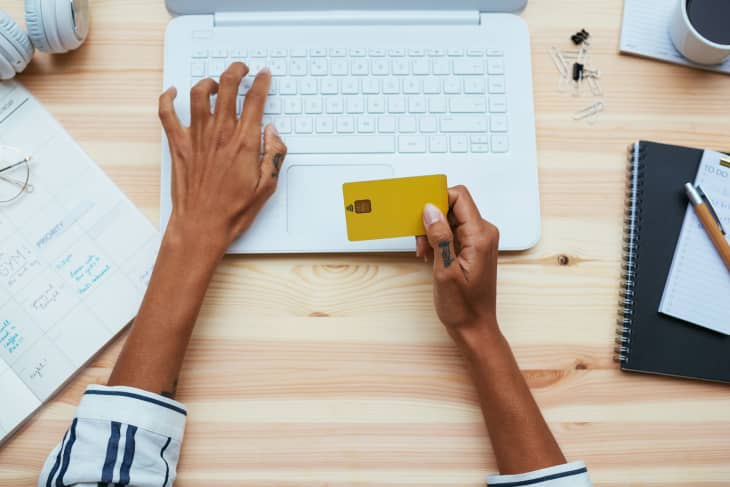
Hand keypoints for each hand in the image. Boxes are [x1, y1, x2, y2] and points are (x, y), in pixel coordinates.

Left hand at [158, 62, 286, 258]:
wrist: (202, 226)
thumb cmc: (233, 210)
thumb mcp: (267, 186)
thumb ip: (273, 153)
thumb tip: (273, 131)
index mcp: (244, 142)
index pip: (255, 99)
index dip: (261, 81)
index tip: (263, 75)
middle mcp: (219, 134)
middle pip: (227, 86)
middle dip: (236, 71)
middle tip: (241, 69)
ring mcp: (196, 137)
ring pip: (200, 93)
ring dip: (209, 82)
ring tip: (216, 84)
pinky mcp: (178, 145)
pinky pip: (166, 113)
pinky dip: (167, 98)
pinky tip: (172, 92)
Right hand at [416, 186, 499, 352]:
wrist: (474, 327)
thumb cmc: (463, 306)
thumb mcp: (445, 271)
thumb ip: (439, 237)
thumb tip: (431, 210)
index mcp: (480, 236)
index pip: (459, 197)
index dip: (437, 200)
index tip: (421, 213)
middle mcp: (483, 234)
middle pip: (453, 206)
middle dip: (431, 219)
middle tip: (421, 241)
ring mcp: (479, 241)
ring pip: (450, 219)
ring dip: (432, 231)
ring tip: (425, 252)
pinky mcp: (473, 248)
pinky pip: (452, 232)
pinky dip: (438, 239)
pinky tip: (431, 256)